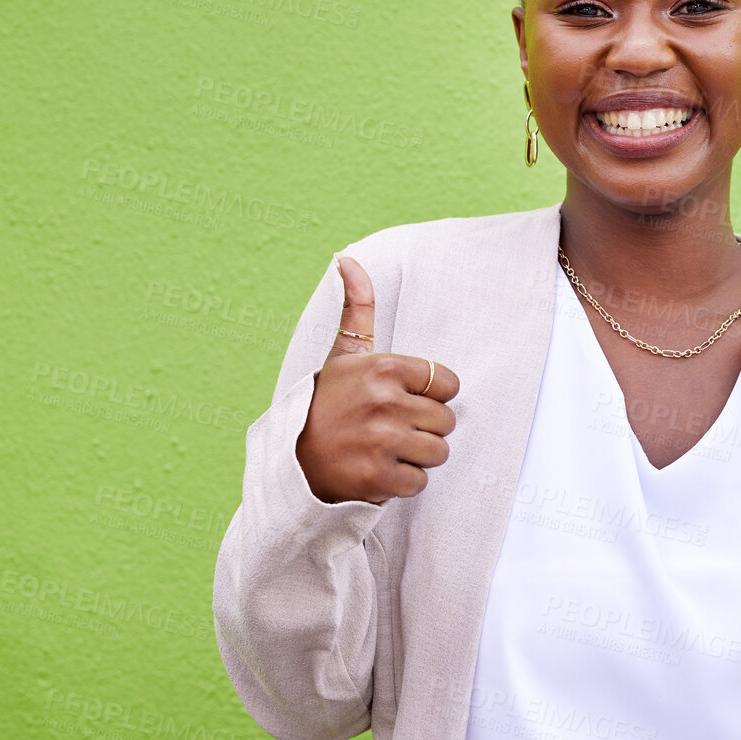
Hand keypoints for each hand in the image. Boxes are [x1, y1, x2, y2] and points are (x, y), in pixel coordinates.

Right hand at [296, 256, 460, 503]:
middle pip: (446, 421)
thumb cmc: (328, 403)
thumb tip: (346, 258)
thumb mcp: (343, 354)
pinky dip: (404, 481)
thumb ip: (357, 307)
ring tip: (386, 447)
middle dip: (423, 427)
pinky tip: (379, 469)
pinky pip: (421, 481)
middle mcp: (385, 402)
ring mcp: (382, 441)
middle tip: (390, 427)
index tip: (402, 399)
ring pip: (439, 452)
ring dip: (417, 455)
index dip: (429, 394)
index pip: (447, 384)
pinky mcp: (380, 478)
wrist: (292, 460)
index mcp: (384, 367)